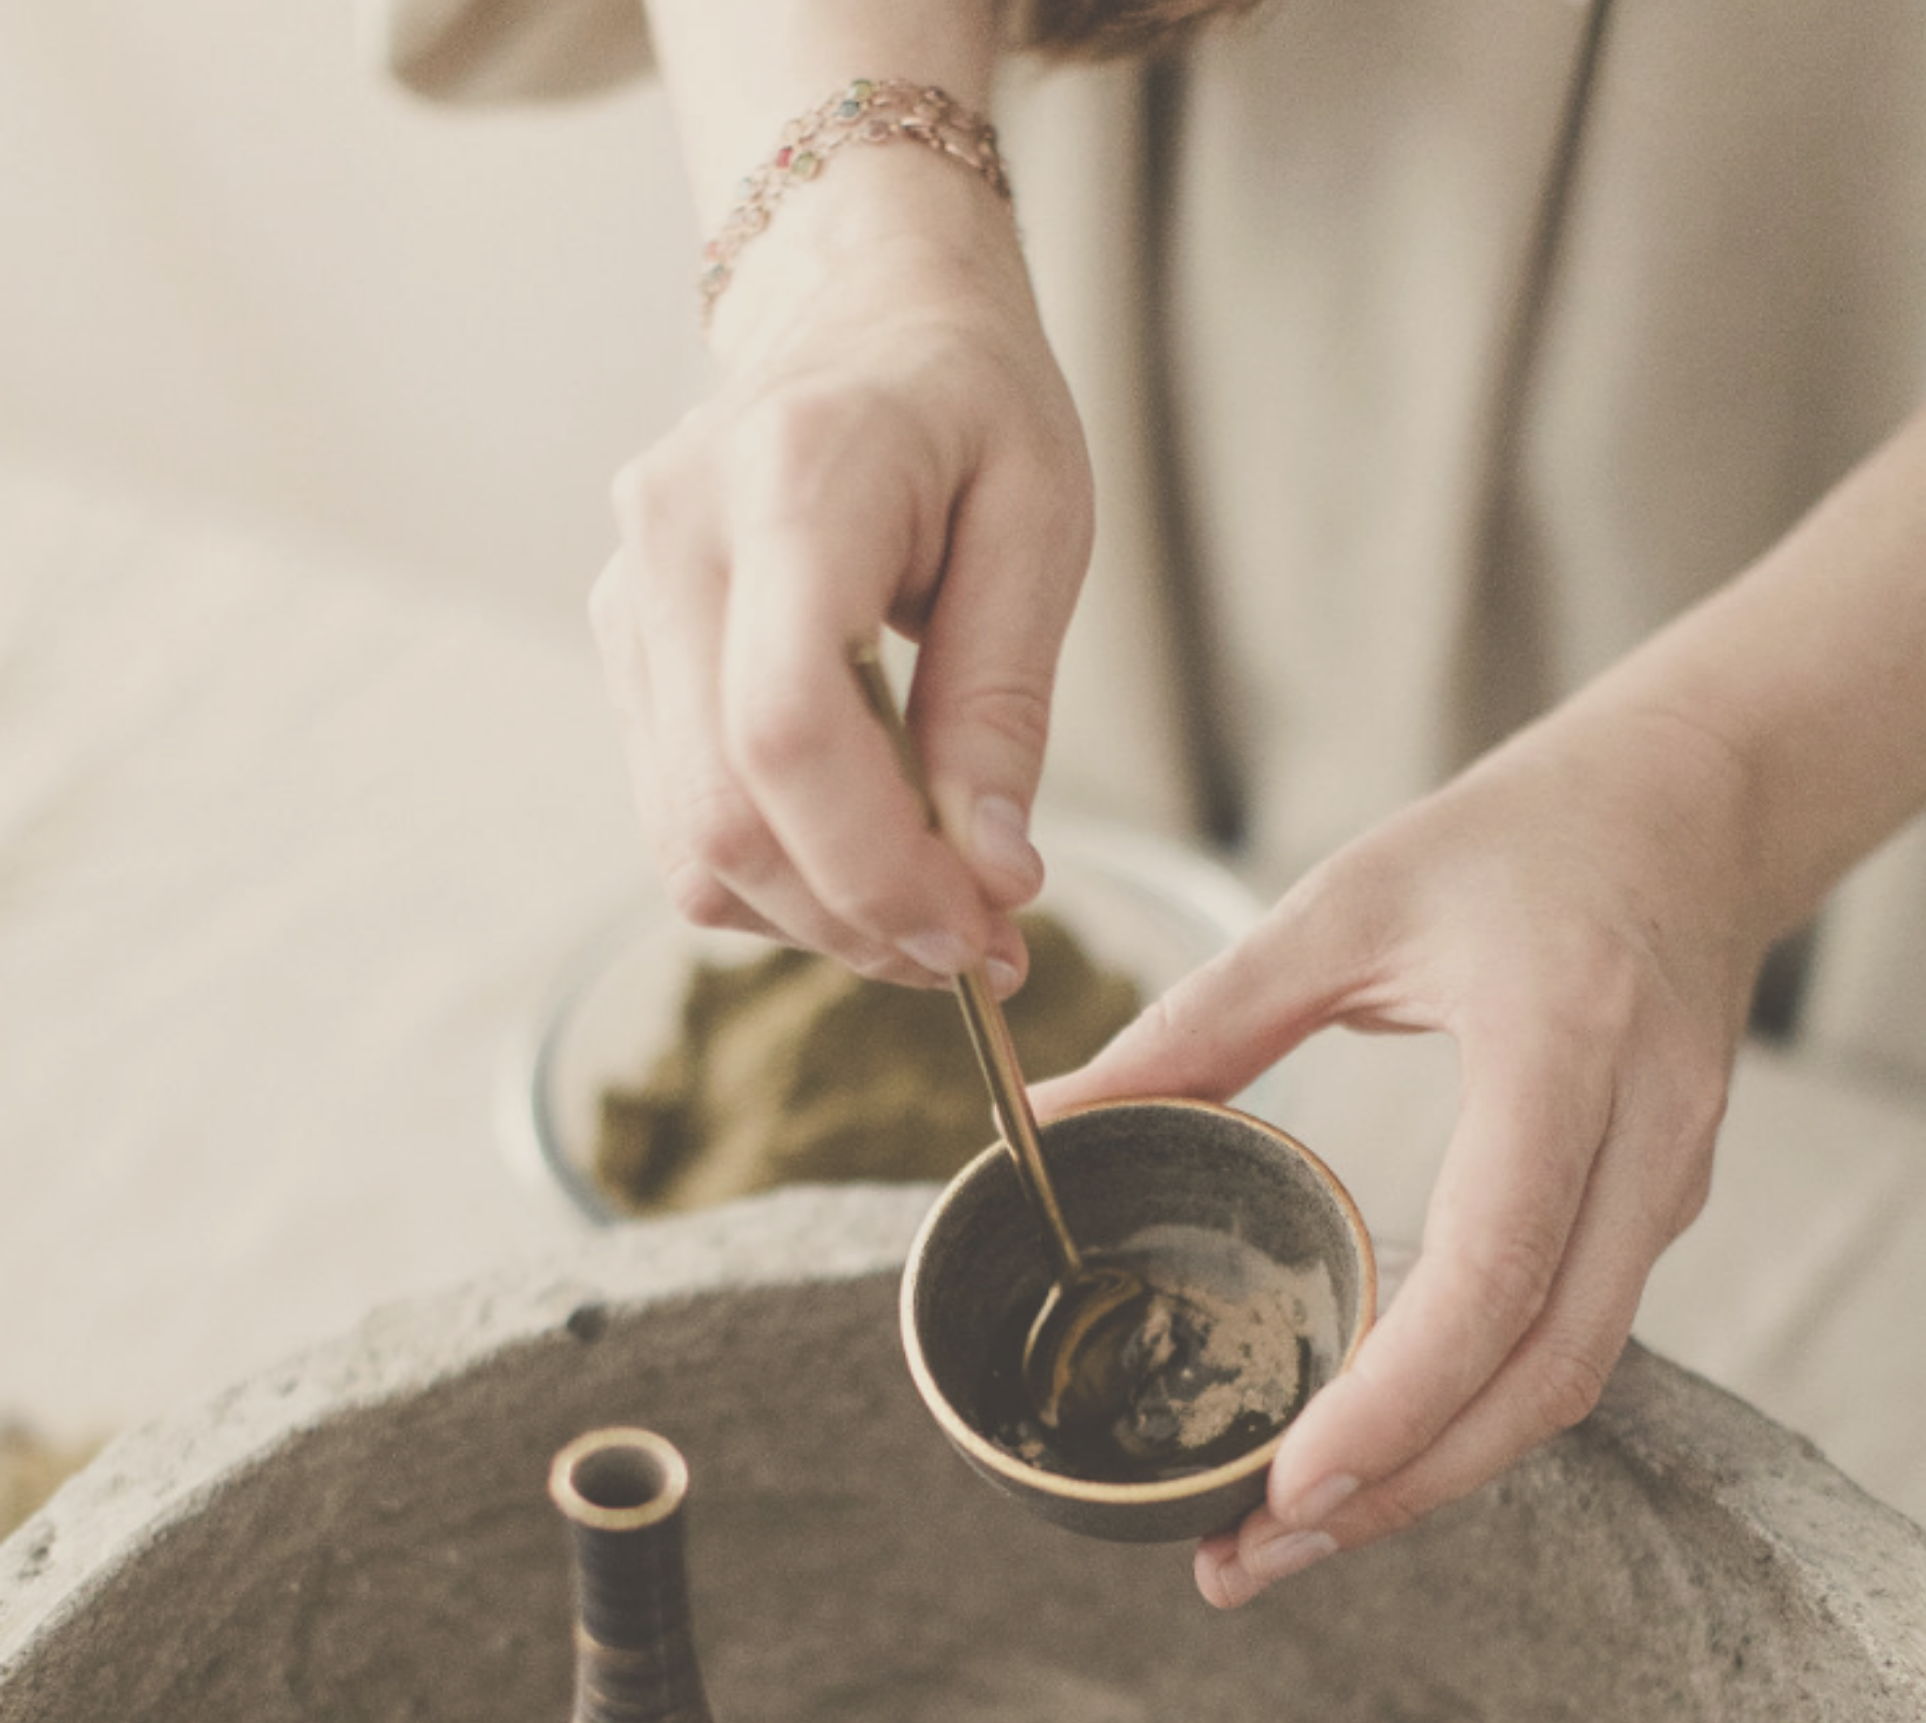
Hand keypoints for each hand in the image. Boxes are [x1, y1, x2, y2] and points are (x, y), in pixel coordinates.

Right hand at [590, 150, 1092, 991]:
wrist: (859, 308)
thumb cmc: (969, 403)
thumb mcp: (1041, 525)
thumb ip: (1003, 703)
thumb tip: (990, 876)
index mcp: (792, 481)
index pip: (786, 729)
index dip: (878, 867)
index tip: (979, 930)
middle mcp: (674, 540)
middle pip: (726, 811)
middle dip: (859, 917)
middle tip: (977, 950)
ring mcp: (627, 600)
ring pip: (690, 842)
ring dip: (820, 915)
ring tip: (934, 908)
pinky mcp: (624, 653)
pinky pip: (682, 822)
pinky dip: (779, 876)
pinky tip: (867, 853)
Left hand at [1036, 691, 1776, 1605]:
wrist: (1698, 803)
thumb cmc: (1518, 838)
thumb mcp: (1348, 900)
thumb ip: (1199, 1021)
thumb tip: (1048, 1119)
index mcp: (1566, 1048)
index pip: (1497, 1265)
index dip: (1398, 1397)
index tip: (1290, 1487)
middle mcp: (1646, 1139)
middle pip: (1545, 1375)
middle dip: (1403, 1489)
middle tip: (1254, 1555)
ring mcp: (1669, 1188)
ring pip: (1566, 1384)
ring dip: (1434, 1478)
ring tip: (1287, 1535)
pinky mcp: (1658, 1215)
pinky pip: (1567, 1346)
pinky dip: (1469, 1418)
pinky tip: (1368, 1446)